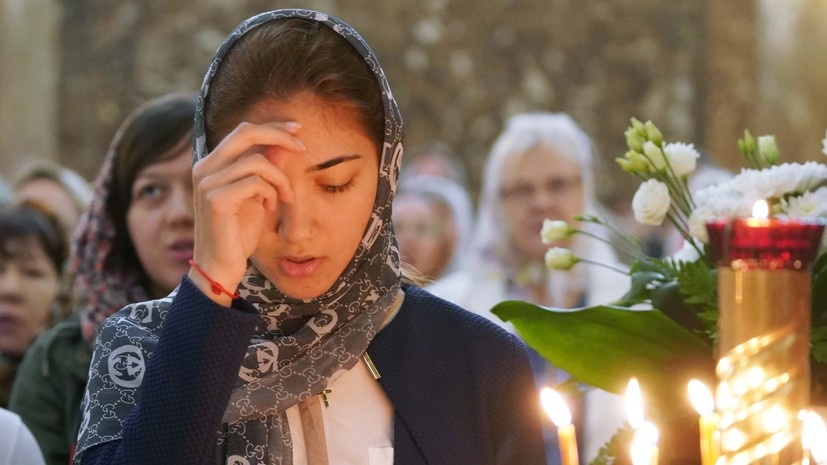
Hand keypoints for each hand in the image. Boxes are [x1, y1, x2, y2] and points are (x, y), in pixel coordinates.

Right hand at [188, 121, 304, 303]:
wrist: (221, 266)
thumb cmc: (238, 232)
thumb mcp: (258, 194)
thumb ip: (267, 167)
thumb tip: (284, 143)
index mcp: (212, 164)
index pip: (243, 131)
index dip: (272, 127)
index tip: (297, 130)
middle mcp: (204, 168)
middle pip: (245, 132)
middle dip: (278, 136)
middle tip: (302, 147)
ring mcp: (207, 183)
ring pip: (257, 162)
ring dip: (281, 179)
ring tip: (284, 197)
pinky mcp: (216, 200)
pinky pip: (255, 182)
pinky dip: (271, 192)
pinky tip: (271, 207)